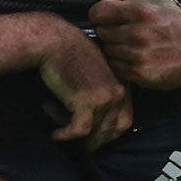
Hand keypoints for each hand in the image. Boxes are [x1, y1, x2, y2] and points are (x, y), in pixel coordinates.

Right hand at [35, 20, 133, 147]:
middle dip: (92, 139)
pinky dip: (65, 135)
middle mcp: (119, 93)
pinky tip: (55, 134)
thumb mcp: (97, 71)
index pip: (125, 122)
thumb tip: (96, 121)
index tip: (91, 135)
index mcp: (123, 85)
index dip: (108, 133)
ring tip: (55, 119)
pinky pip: (78, 131)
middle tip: (72, 135)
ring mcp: (104, 99)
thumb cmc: (70, 54)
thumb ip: (103, 91)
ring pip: (93, 133)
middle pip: (111, 131)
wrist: (55, 41)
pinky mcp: (86, 103)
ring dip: (73, 133)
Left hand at [90, 0, 180, 88]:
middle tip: (122, 31)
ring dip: (114, 47)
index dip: (100, 13)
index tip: (107, 17)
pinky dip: (120, 62)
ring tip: (130, 45)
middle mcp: (139, 34)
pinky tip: (133, 58)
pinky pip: (115, 66)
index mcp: (142, 11)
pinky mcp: (140, 73)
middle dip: (109, 30)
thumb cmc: (174, 22)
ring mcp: (139, 55)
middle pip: (102, 32)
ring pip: (107, 50)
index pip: (100, 12)